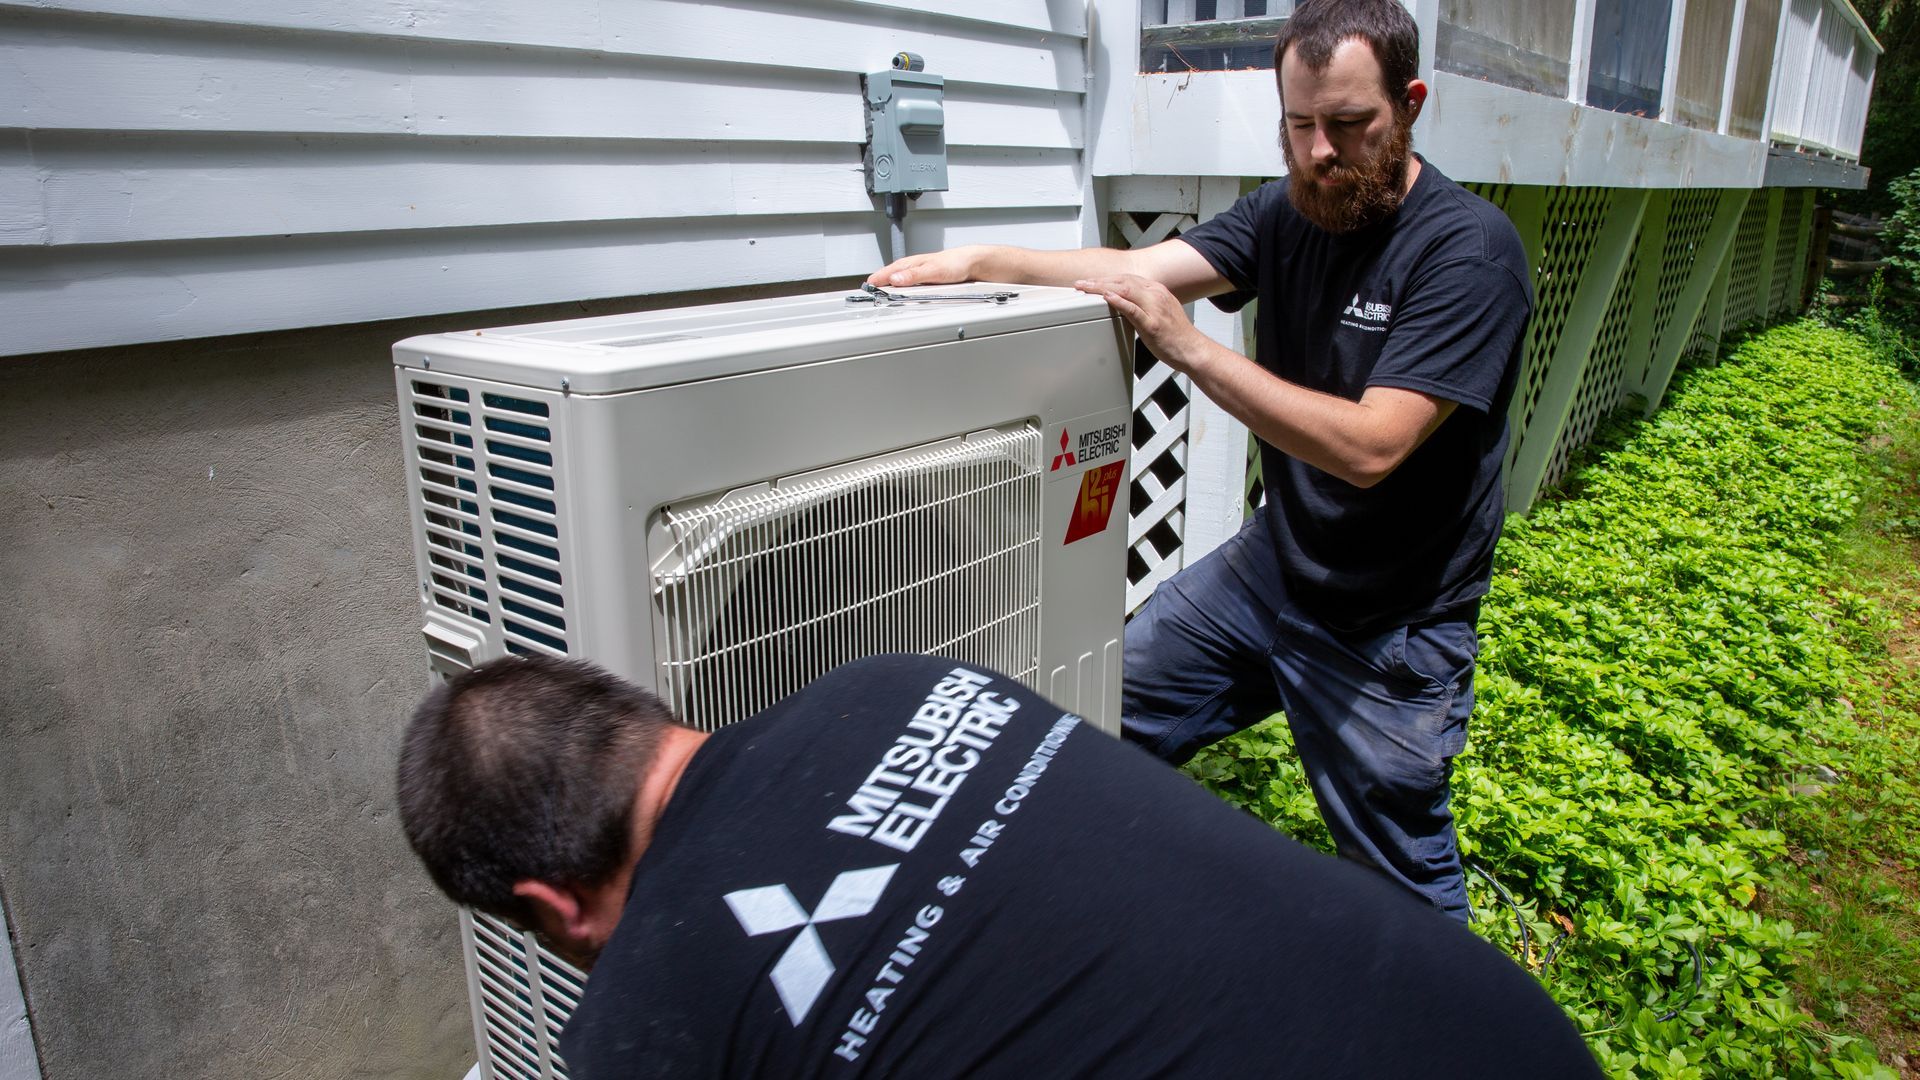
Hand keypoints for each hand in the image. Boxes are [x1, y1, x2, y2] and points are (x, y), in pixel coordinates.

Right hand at [867, 246, 983, 287]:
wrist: (972, 263)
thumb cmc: (955, 263)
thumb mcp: (932, 271)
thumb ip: (913, 276)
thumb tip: (895, 280)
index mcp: (911, 263)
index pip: (888, 272)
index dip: (876, 280)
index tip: (866, 287)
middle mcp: (913, 267)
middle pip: (891, 275)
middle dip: (880, 282)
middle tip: (869, 290)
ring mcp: (919, 273)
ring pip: (900, 279)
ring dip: (890, 285)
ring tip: (881, 291)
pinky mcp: (926, 279)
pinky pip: (909, 284)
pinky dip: (903, 288)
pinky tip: (903, 292)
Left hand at [1073, 275, 1207, 371]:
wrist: (1192, 350)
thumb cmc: (1176, 335)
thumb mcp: (1160, 312)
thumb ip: (1144, 304)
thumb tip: (1125, 303)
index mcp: (1157, 291)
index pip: (1127, 278)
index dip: (1107, 278)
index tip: (1092, 281)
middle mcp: (1156, 295)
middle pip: (1123, 281)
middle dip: (1100, 280)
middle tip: (1081, 283)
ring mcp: (1155, 308)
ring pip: (1125, 290)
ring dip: (1102, 287)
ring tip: (1086, 288)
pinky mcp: (1152, 324)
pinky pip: (1133, 309)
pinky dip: (1118, 302)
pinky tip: (1106, 298)